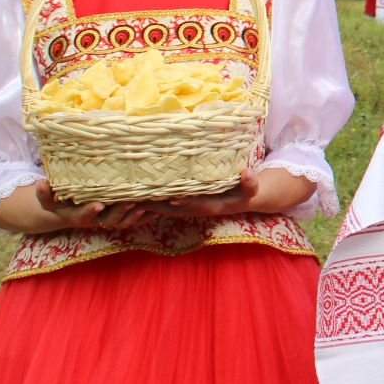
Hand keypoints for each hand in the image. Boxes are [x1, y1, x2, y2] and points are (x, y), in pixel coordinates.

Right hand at [34, 180, 150, 230]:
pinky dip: (145, 217)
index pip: (84, 215)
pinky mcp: (120, 219)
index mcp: (79, 216)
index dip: (91, 211)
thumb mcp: (50, 201)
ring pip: (124, 222)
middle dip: (120, 211)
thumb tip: (41, 182)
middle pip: (110, 220)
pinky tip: (156, 209)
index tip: (99, 204)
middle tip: (130, 201)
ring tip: (146, 204)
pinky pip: (134, 221)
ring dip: (135, 215)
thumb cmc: (60, 204)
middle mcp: (96, 221)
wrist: (70, 213)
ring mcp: (109, 220)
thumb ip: (45, 194)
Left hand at [143, 169, 259, 217]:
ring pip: (167, 210)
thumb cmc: (246, 193)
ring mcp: (190, 208)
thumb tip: (247, 173)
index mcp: (213, 206)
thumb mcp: (252, 190)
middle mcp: (198, 209)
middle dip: (159, 206)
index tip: (173, 198)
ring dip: (151, 206)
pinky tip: (137, 198)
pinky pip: (166, 206)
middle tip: (141, 201)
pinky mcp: (185, 205)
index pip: (198, 204)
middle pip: (175, 210)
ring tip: (131, 200)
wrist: (242, 201)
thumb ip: (250, 183)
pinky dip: (152, 203)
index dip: (186, 202)